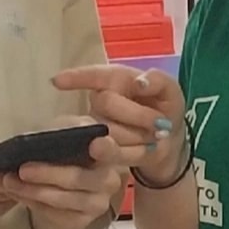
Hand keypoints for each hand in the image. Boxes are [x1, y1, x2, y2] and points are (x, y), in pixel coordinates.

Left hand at [2, 116, 126, 228]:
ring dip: (33, 191)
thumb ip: (67, 128)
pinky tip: (17, 193)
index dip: (105, 148)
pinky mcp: (80, 222)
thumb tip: (60, 132)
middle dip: (48, 174)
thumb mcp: (66, 130)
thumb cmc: (66, 149)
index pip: (112, 150)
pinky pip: (54, 215)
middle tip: (22, 169)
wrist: (63, 179)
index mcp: (108, 153)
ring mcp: (96, 204)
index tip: (94, 144)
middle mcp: (109, 180)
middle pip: (78, 179)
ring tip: (10, 182)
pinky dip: (32, 203)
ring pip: (62, 200)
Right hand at [53, 66, 187, 184]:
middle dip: (137, 114)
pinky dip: (135, 152)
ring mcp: (98, 126)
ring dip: (137, 135)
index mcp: (116, 79)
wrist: (168, 143)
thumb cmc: (165, 108)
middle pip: (106, 101)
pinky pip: (113, 152)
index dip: (75, 78)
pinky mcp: (101, 151)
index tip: (56, 82)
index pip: (94, 75)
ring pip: (108, 129)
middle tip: (160, 123)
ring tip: (154, 136)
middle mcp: (101, 100)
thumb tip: (139, 83)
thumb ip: (160, 80)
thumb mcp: (171, 91)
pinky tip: (147, 149)